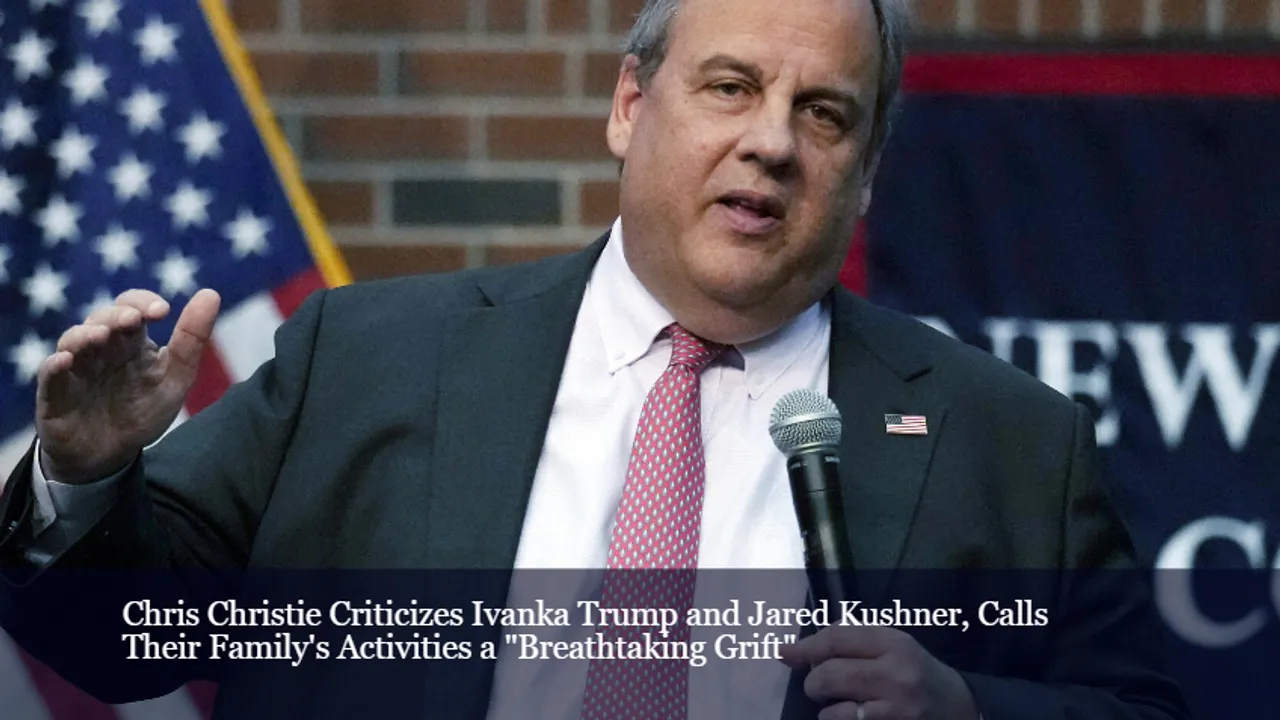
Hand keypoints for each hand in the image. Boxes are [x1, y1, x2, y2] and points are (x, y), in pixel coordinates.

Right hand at [35, 288, 220, 483]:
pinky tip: (65, 360)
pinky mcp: (53, 394)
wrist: (111, 455)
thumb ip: (192, 339)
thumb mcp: (175, 378)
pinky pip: (48, 374)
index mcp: (130, 341)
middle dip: (116, 316)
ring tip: (100, 336)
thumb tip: (211, 293)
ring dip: (85, 334)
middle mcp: (100, 348)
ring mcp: (75, 368)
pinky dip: (54, 365)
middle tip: (132, 320)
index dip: (142, 302)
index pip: (131, 307)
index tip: (162, 311)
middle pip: (102, 318)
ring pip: (72, 340)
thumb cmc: (142, 412)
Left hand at [780, 625, 978, 719]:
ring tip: (840, 703)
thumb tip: (790, 651)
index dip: (806, 647)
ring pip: (832, 712)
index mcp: (895, 644)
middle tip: (819, 686)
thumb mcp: (892, 645)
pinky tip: (853, 717)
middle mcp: (896, 676)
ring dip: (826, 709)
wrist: (960, 709)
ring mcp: (895, 711)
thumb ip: (848, 641)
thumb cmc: (916, 672)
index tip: (787, 653)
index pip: (836, 639)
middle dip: (813, 683)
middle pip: (828, 676)